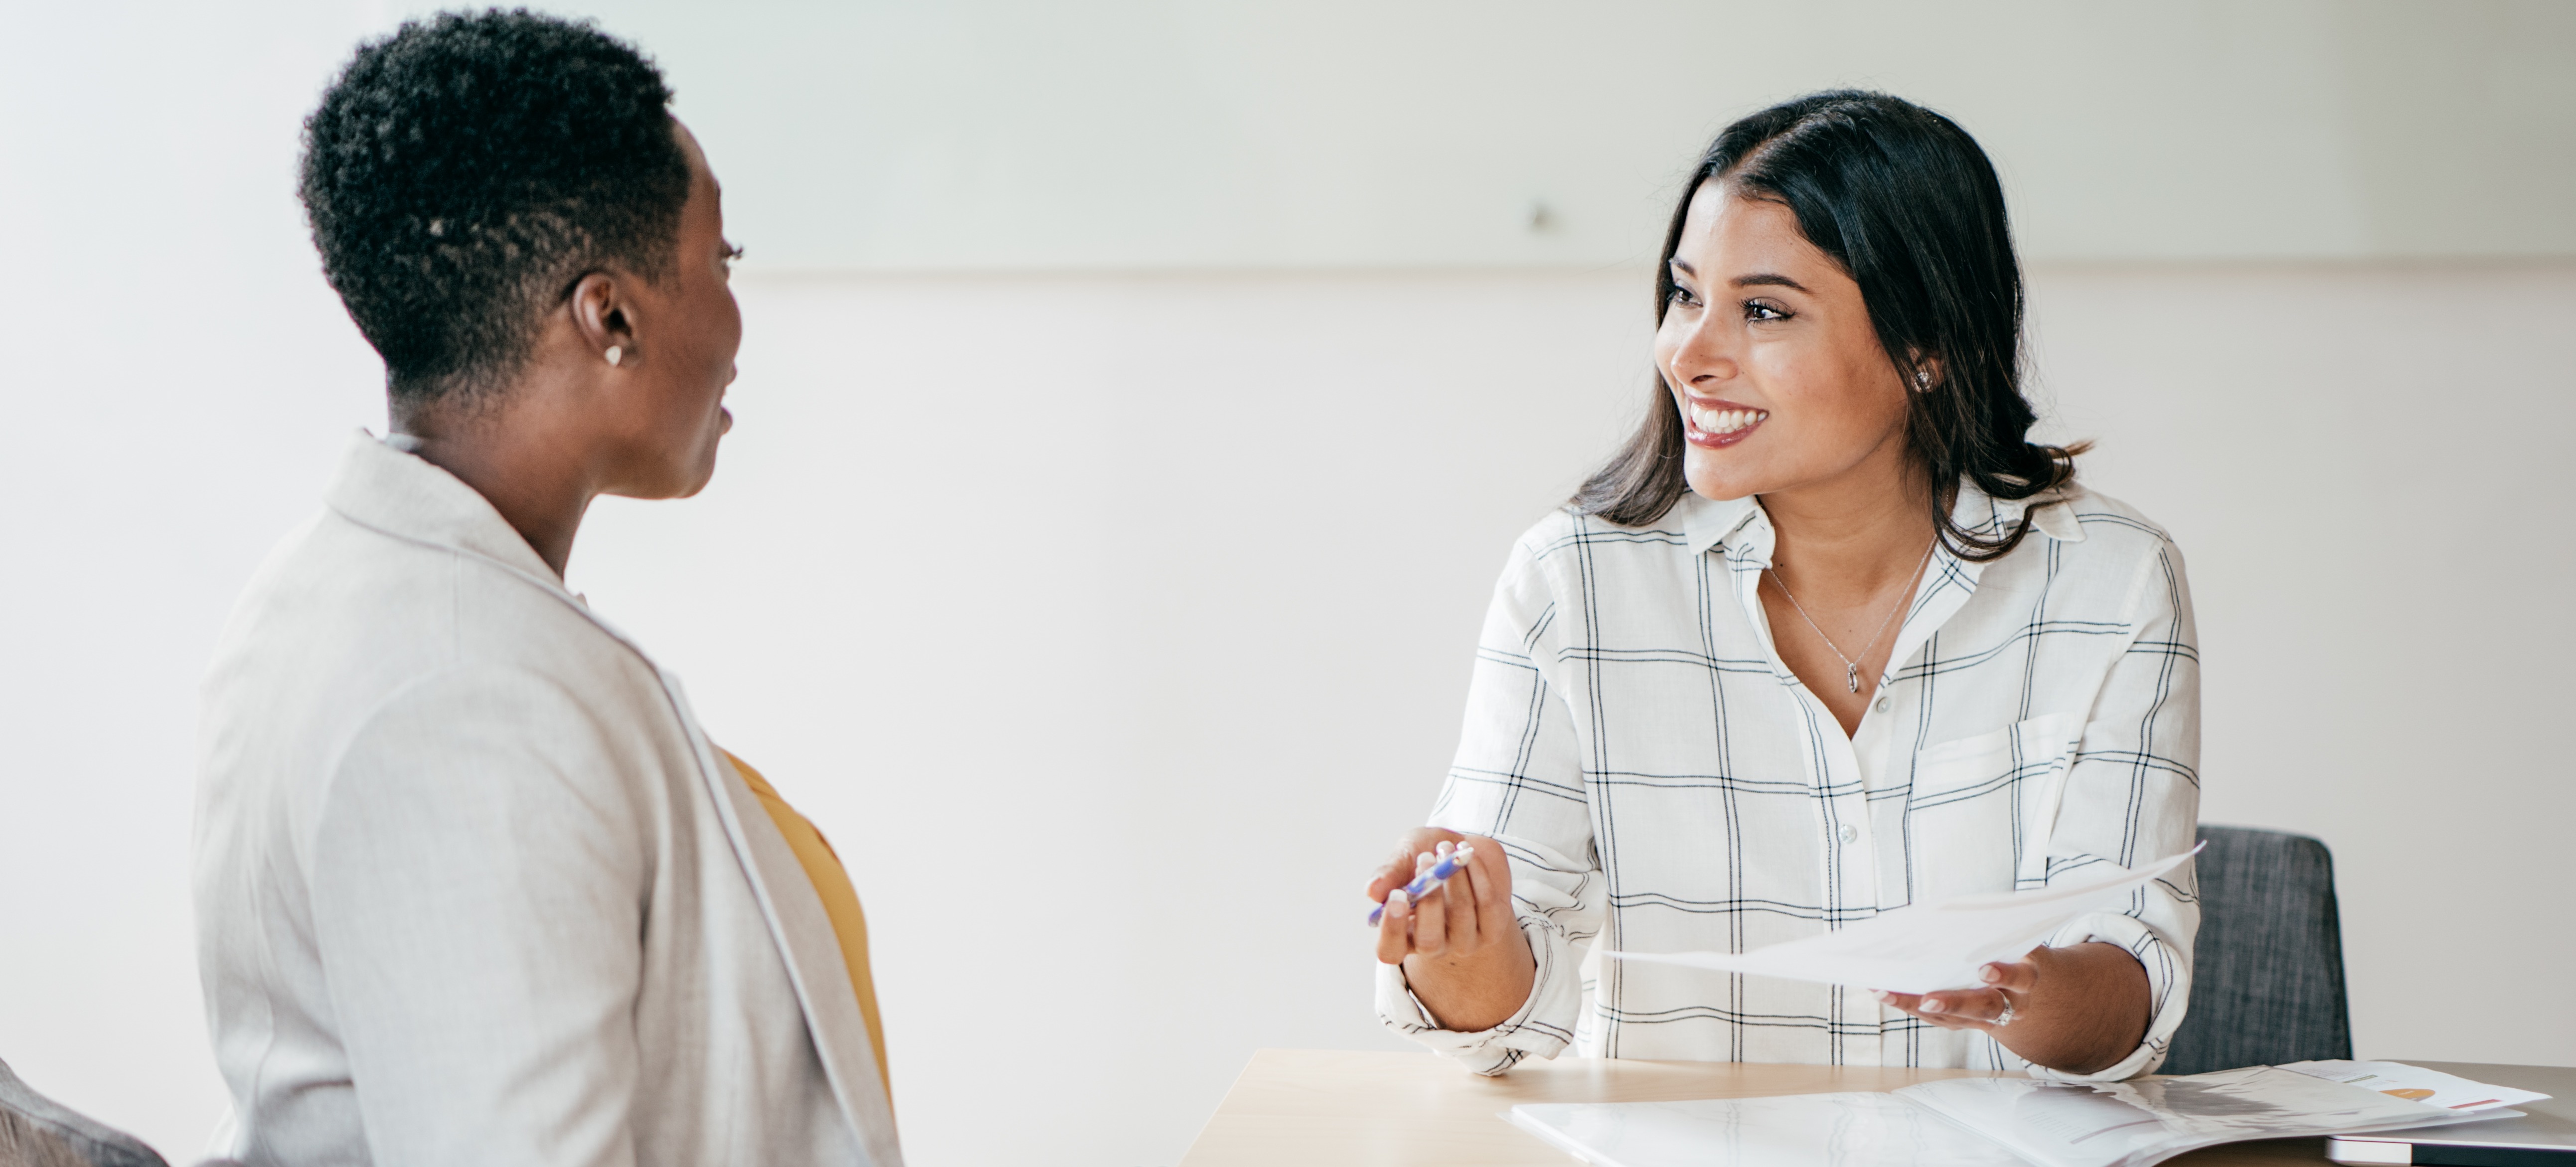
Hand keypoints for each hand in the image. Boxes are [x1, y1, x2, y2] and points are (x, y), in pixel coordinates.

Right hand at [1365, 827, 1533, 1031]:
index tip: (1396, 895)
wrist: (1464, 849)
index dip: (1391, 929)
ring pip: (1460, 917)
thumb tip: (1372, 891)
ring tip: (1447, 847)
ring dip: (1454, 876)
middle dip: (1430, 898)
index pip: (1390, 950)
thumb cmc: (1426, 854)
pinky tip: (1469, 856)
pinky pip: (1487, 906)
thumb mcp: (1405, 855)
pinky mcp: (1492, 929)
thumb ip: (1390, 872)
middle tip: (1425, 857)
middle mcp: (1431, 945)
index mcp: (1401, 932)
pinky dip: (1478, 874)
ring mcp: (1463, 941)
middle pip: (1429, 941)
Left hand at [1874, 941, 2149, 1075]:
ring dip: (1916, 1005)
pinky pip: (1933, 1016)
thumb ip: (2001, 928)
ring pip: (1951, 1016)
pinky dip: (1907, 1003)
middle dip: (1956, 1002)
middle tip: (1928, 997)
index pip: (2021, 977)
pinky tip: (1880, 989)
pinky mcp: (1962, 1021)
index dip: (2005, 974)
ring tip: (1885, 991)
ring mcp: (1984, 1017)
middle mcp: (2010, 1003)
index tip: (1985, 967)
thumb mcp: (2017, 936)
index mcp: (2028, 976)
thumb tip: (1959, 907)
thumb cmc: (2016, 949)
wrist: (2026, 987)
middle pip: (1984, 1007)